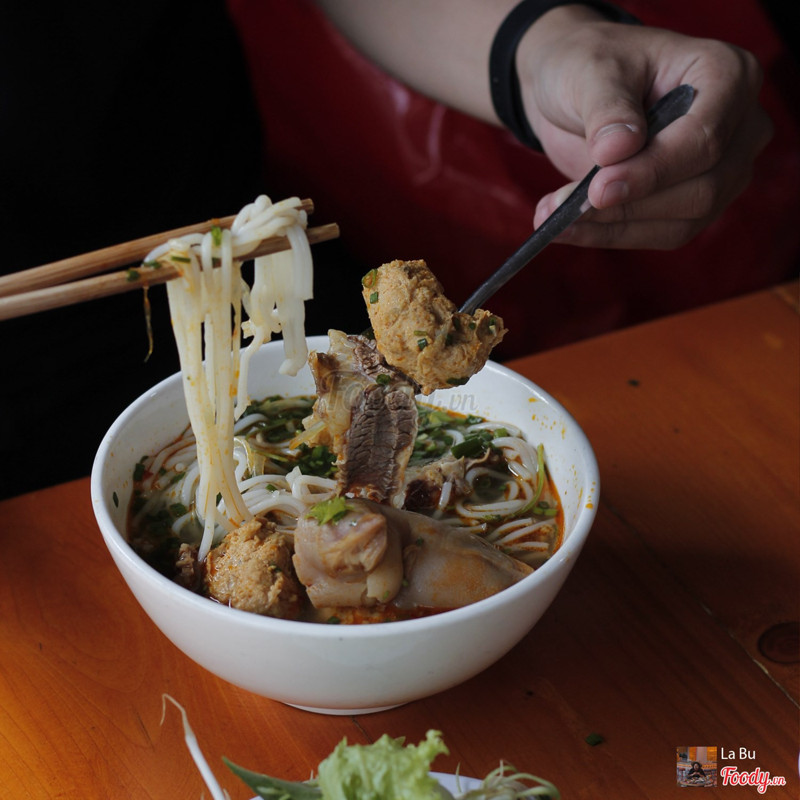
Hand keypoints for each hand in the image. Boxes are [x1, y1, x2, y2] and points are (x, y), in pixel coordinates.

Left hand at [520, 7, 772, 249]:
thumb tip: (617, 151)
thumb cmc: (592, 65)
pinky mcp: (693, 204)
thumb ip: (607, 110)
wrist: (576, 89)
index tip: (598, 189)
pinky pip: (661, 234)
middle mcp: (737, 126)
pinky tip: (567, 230)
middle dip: (630, 204)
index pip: (706, 139)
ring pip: (683, 221)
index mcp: (728, 76)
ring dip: (613, 227)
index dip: (653, 170)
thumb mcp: (592, 72)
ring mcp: (722, 171)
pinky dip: (610, 235)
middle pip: (701, 188)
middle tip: (565, 208)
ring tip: (552, 217)